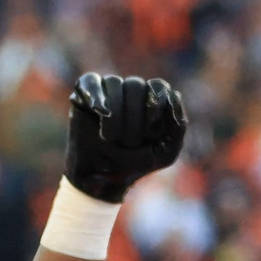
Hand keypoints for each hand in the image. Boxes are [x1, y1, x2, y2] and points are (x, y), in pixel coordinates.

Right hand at [65, 74, 186, 203]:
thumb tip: (174, 95)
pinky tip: (100, 111)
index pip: (157, 86)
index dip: (155, 107)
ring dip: (115, 116)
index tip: (151, 134)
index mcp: (151, 100)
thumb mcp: (166, 151)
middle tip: (128, 143)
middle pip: (135, 84)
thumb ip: (178, 126)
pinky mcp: (82, 96)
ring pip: (114, 83)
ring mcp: (106, 92)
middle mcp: (130, 91)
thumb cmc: (136, 163)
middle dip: (133, 119)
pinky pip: (90, 81)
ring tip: (110, 138)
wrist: (103, 178)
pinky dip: (96, 95)